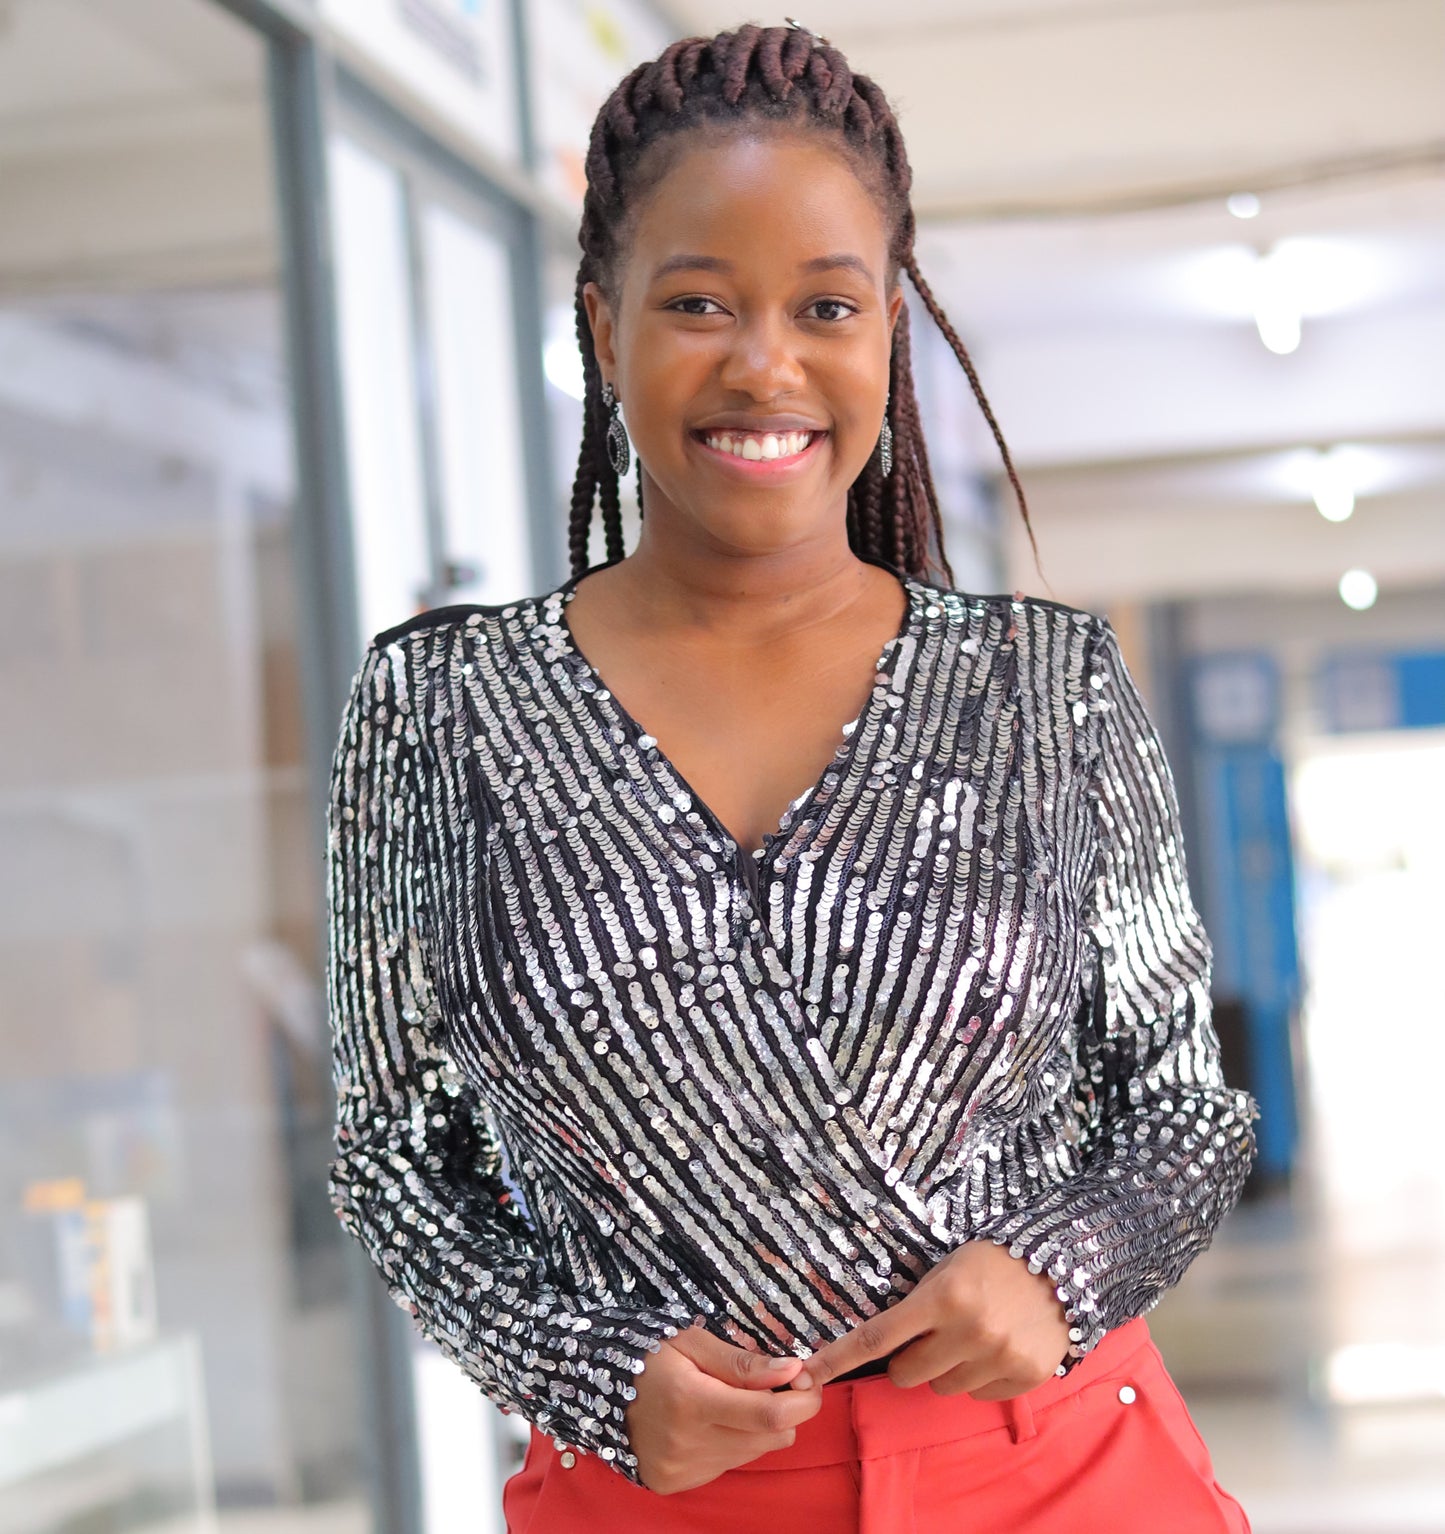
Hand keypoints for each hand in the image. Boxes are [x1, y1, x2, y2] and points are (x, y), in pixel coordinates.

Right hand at [624, 1322, 822, 1493]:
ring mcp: (681, 1469)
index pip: (769, 1415)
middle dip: (783, 1409)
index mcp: (692, 1400)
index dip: (802, 1400)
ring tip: (730, 1399)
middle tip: (770, 1381)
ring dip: (756, 1427)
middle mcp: (687, 1443)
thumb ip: (742, 1362)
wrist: (591, 1388)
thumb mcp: (692, 1342)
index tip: (807, 1378)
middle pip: (769, 1438)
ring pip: (753, 1453)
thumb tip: (792, 1370)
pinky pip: (727, 1465)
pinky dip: (730, 1442)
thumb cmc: (647, 1355)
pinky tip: (707, 1421)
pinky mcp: (675, 1482)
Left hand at [787, 1240, 1071, 1400]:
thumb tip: (880, 1343)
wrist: (1062, 1267)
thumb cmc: (993, 1262)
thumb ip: (918, 1304)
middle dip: (908, 1359)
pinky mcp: (1023, 1376)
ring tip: (969, 1336)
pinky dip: (979, 1376)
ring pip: (942, 1387)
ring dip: (945, 1368)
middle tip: (927, 1336)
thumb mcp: (948, 1269)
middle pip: (905, 1373)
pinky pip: (978, 1394)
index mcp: (942, 1297)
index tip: (809, 1372)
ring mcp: (998, 1357)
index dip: (840, 1356)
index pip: (878, 1335)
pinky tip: (996, 1347)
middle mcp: (969, 1330)